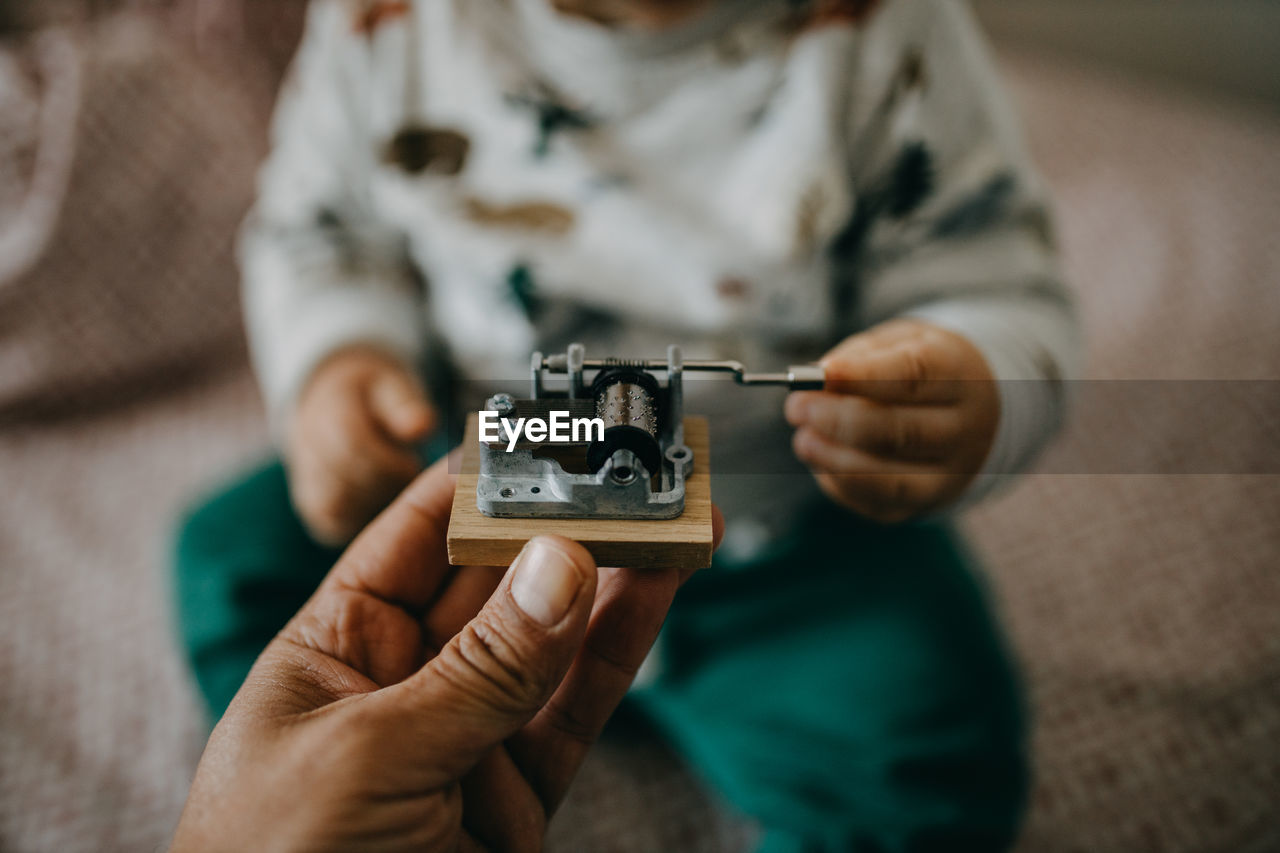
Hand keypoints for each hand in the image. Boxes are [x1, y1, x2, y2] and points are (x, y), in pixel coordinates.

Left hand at [172, 456, 721, 852]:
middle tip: (629, 470)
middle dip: (563, 523)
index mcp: (335, 650)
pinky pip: (577, 706)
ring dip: (612, 576)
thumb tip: (561, 567)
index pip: (411, 537)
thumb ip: (478, 669)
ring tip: (671, 517)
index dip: (476, 481)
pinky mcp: (518, 792)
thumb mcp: (368, 755)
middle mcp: (404, 682)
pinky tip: (658, 592)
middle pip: (495, 581)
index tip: (540, 432)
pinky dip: (620, 649)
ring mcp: (466, 736)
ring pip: (552, 639)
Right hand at [287, 346, 435, 544]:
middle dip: (384, 484)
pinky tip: (381, 504)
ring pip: (333, 505)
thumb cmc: (377, 400)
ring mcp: (304, 475)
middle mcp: (306, 442)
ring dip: (373, 504)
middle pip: (341, 477)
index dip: (388, 463)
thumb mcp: (394, 389)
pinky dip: (361, 521)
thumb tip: (420, 427)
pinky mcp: (311, 504)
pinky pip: (330, 524)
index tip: (413, 466)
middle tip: (409, 480)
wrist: (341, 406)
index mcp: (328, 408)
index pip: (350, 443)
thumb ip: (405, 406)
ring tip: (396, 490)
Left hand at [785, 318, 998, 522]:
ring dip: (834, 458)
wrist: (967, 410)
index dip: (863, 377)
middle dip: (838, 420)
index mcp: (959, 375)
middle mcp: (964, 429)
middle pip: (900, 432)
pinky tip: (821, 459)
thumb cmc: (918, 370)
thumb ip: (858, 358)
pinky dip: (840, 483)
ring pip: (889, 477)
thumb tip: (818, 381)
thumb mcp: (897, 343)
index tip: (820, 374)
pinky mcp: (925, 502)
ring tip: (802, 439)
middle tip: (796, 407)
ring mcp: (950, 473)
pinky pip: (878, 502)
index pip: (914, 376)